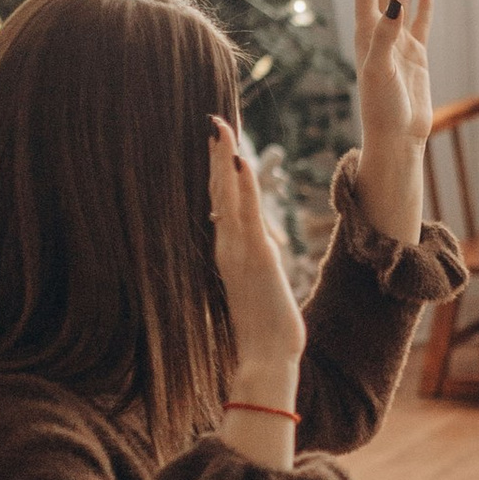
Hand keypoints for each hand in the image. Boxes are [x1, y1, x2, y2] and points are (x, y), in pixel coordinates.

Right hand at [207, 120, 306, 457]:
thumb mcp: (255, 287)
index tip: (216, 143)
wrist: (266, 359)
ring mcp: (239, 251)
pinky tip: (239, 159)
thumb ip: (249, 264)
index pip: (219, 203)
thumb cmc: (264, 330)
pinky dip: (243, 185)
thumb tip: (253, 248)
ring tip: (220, 126)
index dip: (216, 172)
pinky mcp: (256, 257)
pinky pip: (248, 213)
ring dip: (223, 160)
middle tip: (213, 120)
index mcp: (227, 253)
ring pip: (228, 196)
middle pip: (217, 192)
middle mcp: (227, 248)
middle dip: (214, 156)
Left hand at [353, 0, 432, 244]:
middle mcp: (381, 35)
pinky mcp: (416, 57)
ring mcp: (399, 45)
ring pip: (402, 2)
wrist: (397, 138)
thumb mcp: (380, 70)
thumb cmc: (382, 108)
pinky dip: (422, 6)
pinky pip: (420, 24)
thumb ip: (386, 36)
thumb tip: (395, 2)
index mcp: (367, 35)